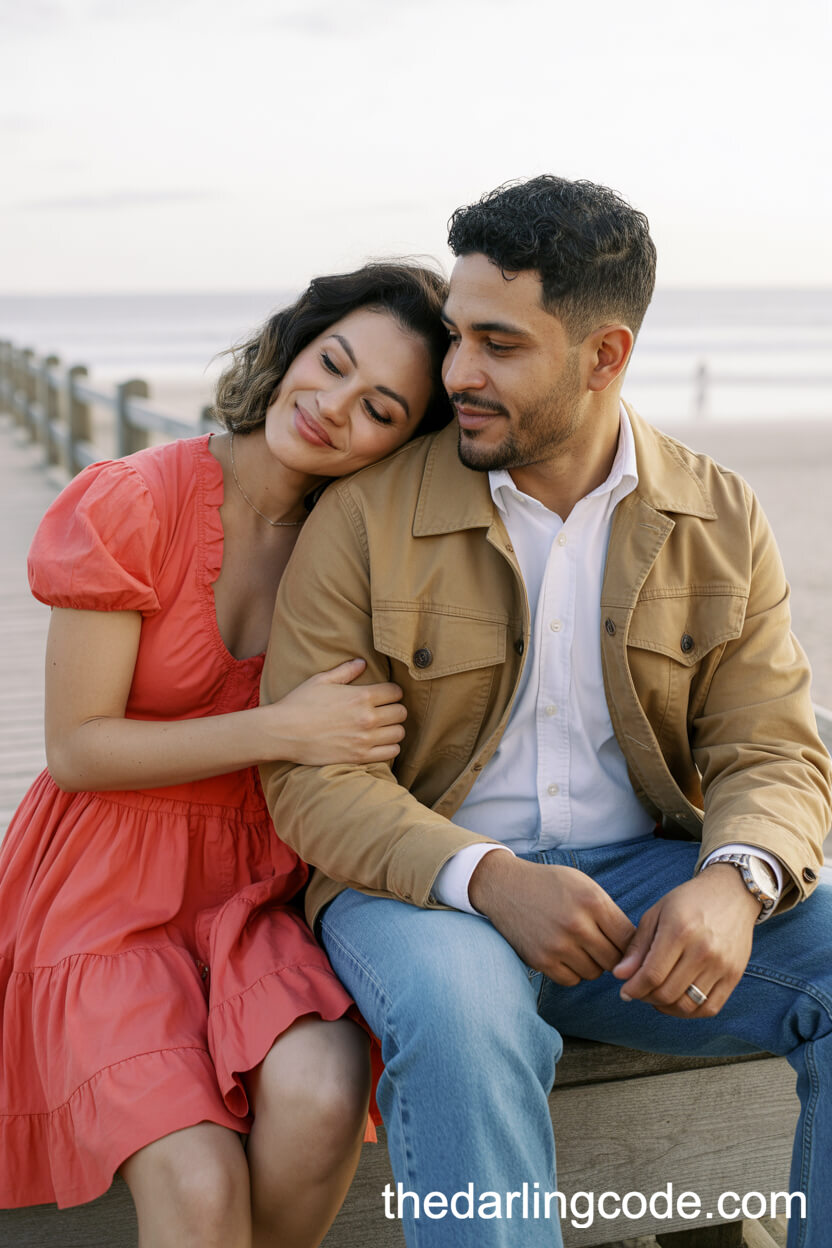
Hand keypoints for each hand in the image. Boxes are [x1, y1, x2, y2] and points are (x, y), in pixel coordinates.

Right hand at [269, 658, 406, 765]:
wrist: (283, 732)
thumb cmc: (299, 703)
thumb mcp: (321, 680)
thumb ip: (345, 671)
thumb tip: (362, 662)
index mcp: (361, 696)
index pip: (396, 692)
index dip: (392, 692)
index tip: (385, 695)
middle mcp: (367, 717)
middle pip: (401, 713)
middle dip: (395, 710)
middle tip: (385, 711)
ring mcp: (365, 739)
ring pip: (399, 733)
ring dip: (394, 729)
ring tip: (383, 728)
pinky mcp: (359, 757)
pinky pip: (391, 752)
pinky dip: (389, 747)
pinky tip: (379, 743)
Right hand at [469, 854, 635, 985]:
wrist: (504, 887)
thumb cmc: (550, 885)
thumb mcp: (583, 885)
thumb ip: (608, 912)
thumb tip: (634, 948)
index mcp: (592, 901)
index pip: (629, 939)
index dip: (630, 944)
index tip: (623, 943)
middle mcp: (577, 924)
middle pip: (614, 960)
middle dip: (612, 956)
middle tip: (600, 945)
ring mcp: (558, 945)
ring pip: (594, 973)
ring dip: (592, 964)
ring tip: (580, 946)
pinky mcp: (541, 961)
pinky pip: (572, 980)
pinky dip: (572, 971)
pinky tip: (565, 954)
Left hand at [612, 865, 761, 1017]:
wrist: (732, 893)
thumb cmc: (689, 901)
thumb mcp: (656, 913)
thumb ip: (638, 946)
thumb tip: (620, 975)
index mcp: (680, 931)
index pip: (652, 974)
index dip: (634, 988)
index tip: (625, 991)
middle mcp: (703, 950)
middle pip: (667, 993)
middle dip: (646, 997)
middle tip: (639, 991)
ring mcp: (721, 965)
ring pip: (687, 1005)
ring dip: (666, 1007)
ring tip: (656, 995)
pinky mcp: (734, 975)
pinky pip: (710, 1008)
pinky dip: (690, 1012)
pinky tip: (678, 1000)